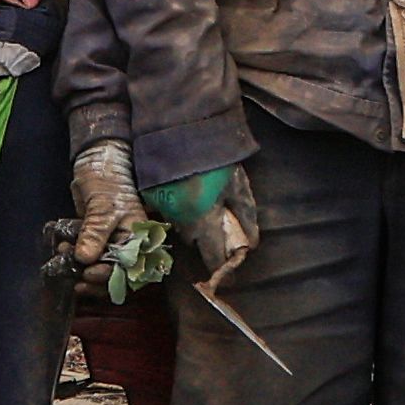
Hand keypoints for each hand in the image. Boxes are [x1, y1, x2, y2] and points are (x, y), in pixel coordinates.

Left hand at [63, 141, 142, 275]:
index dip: (109, 277)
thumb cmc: (108, 181)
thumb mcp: (103, 208)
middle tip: (75, 279)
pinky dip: (74, 255)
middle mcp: (127, 244)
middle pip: (115, 274)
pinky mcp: (95, 237)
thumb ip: (95, 234)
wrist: (97, 162)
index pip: (129, 269)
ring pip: (99, 266)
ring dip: (81, 268)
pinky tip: (62, 249)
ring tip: (63, 257)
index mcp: (139, 238)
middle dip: (94, 279)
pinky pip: (87, 254)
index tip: (88, 274)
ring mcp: (110, 241)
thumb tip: (85, 259)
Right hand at [148, 168, 259, 297]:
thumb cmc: (217, 159)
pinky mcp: (153, 194)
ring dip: (192, 224)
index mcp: (204, 220)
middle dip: (206, 240)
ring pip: (180, 226)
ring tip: (204, 207)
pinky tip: (189, 194)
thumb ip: (246, 216)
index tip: (228, 276)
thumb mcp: (238, 186)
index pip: (213, 257)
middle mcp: (181, 219)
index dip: (222, 268)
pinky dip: (179, 208)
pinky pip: (169, 210)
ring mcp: (164, 207)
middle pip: (194, 242)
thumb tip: (251, 244)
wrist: (183, 128)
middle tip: (219, 229)